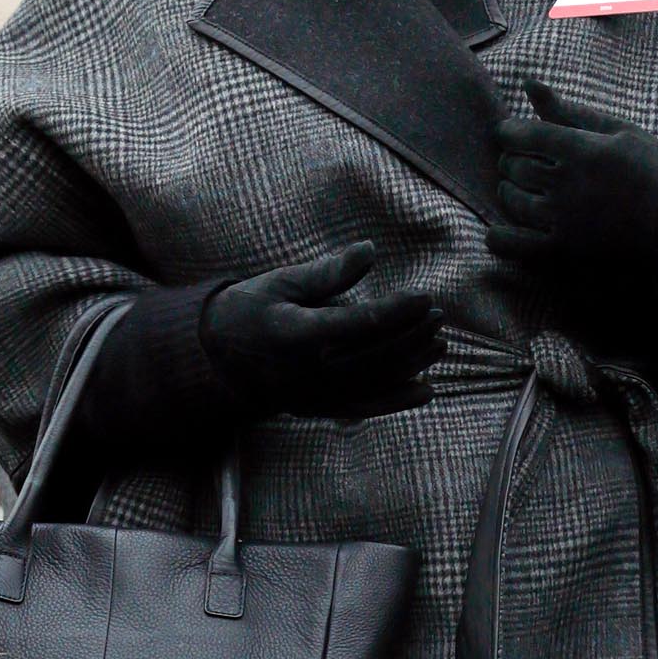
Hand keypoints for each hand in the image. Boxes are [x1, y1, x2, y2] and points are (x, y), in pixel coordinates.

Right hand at [201, 247, 443, 421]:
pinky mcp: (320, 409)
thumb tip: (370, 250)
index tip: (424, 297)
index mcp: (296, 335)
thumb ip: (328, 272)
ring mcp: (315, 395)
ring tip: (439, 343)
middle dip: (411, 335)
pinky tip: (426, 388)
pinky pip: (366, 407)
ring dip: (412, 364)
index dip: (396, 311)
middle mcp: (307, 372)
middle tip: (437, 315)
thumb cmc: (252, 309)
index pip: (357, 325)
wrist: (218, 358)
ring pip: (375, 383)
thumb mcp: (282, 282)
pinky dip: (398, 400)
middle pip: (374, 356)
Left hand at [490, 80, 657, 303]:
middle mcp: (569, 184)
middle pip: (514, 167)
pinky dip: (499, 237)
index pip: (522, 136)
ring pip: (513, 200)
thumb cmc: (653, 166)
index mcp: (582, 149)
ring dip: (509, 190)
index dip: (509, 133)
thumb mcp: (616, 129)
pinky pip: (517, 245)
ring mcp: (565, 218)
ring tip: (520, 187)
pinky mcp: (566, 249)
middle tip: (521, 159)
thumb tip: (529, 83)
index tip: (511, 134)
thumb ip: (568, 110)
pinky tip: (497, 230)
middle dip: (511, 160)